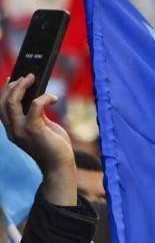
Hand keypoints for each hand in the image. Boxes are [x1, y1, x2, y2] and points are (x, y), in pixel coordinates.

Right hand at [0, 75, 76, 203]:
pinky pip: (36, 105)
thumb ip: (36, 114)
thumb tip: (36, 96)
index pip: (2, 107)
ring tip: (32, 78)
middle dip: (12, 86)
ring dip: (22, 87)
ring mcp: (20, 130)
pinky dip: (44, 98)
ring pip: (12, 102)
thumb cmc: (55, 147)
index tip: (12, 79)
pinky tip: (53, 98)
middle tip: (25, 76)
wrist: (61, 166)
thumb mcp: (41, 127)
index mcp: (12, 129)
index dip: (5, 91)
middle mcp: (12, 130)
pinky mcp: (33, 130)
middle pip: (3, 102)